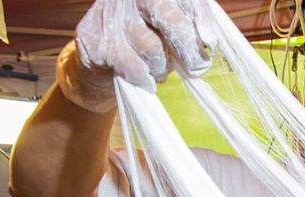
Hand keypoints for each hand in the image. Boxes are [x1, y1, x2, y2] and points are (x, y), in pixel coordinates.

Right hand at [57, 0, 215, 111]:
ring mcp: (110, 14)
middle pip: (169, 19)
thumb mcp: (172, 31)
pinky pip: (131, 65)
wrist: (101, 62)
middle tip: (197, 68)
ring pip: (152, 47)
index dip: (201, 20)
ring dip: (162, 66)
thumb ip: (192, 28)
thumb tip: (209, 40)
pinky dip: (143, 77)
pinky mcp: (94, 38)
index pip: (186, 0)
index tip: (210, 44)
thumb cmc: (148, 41)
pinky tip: (145, 80)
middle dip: (187, 48)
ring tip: (159, 69)